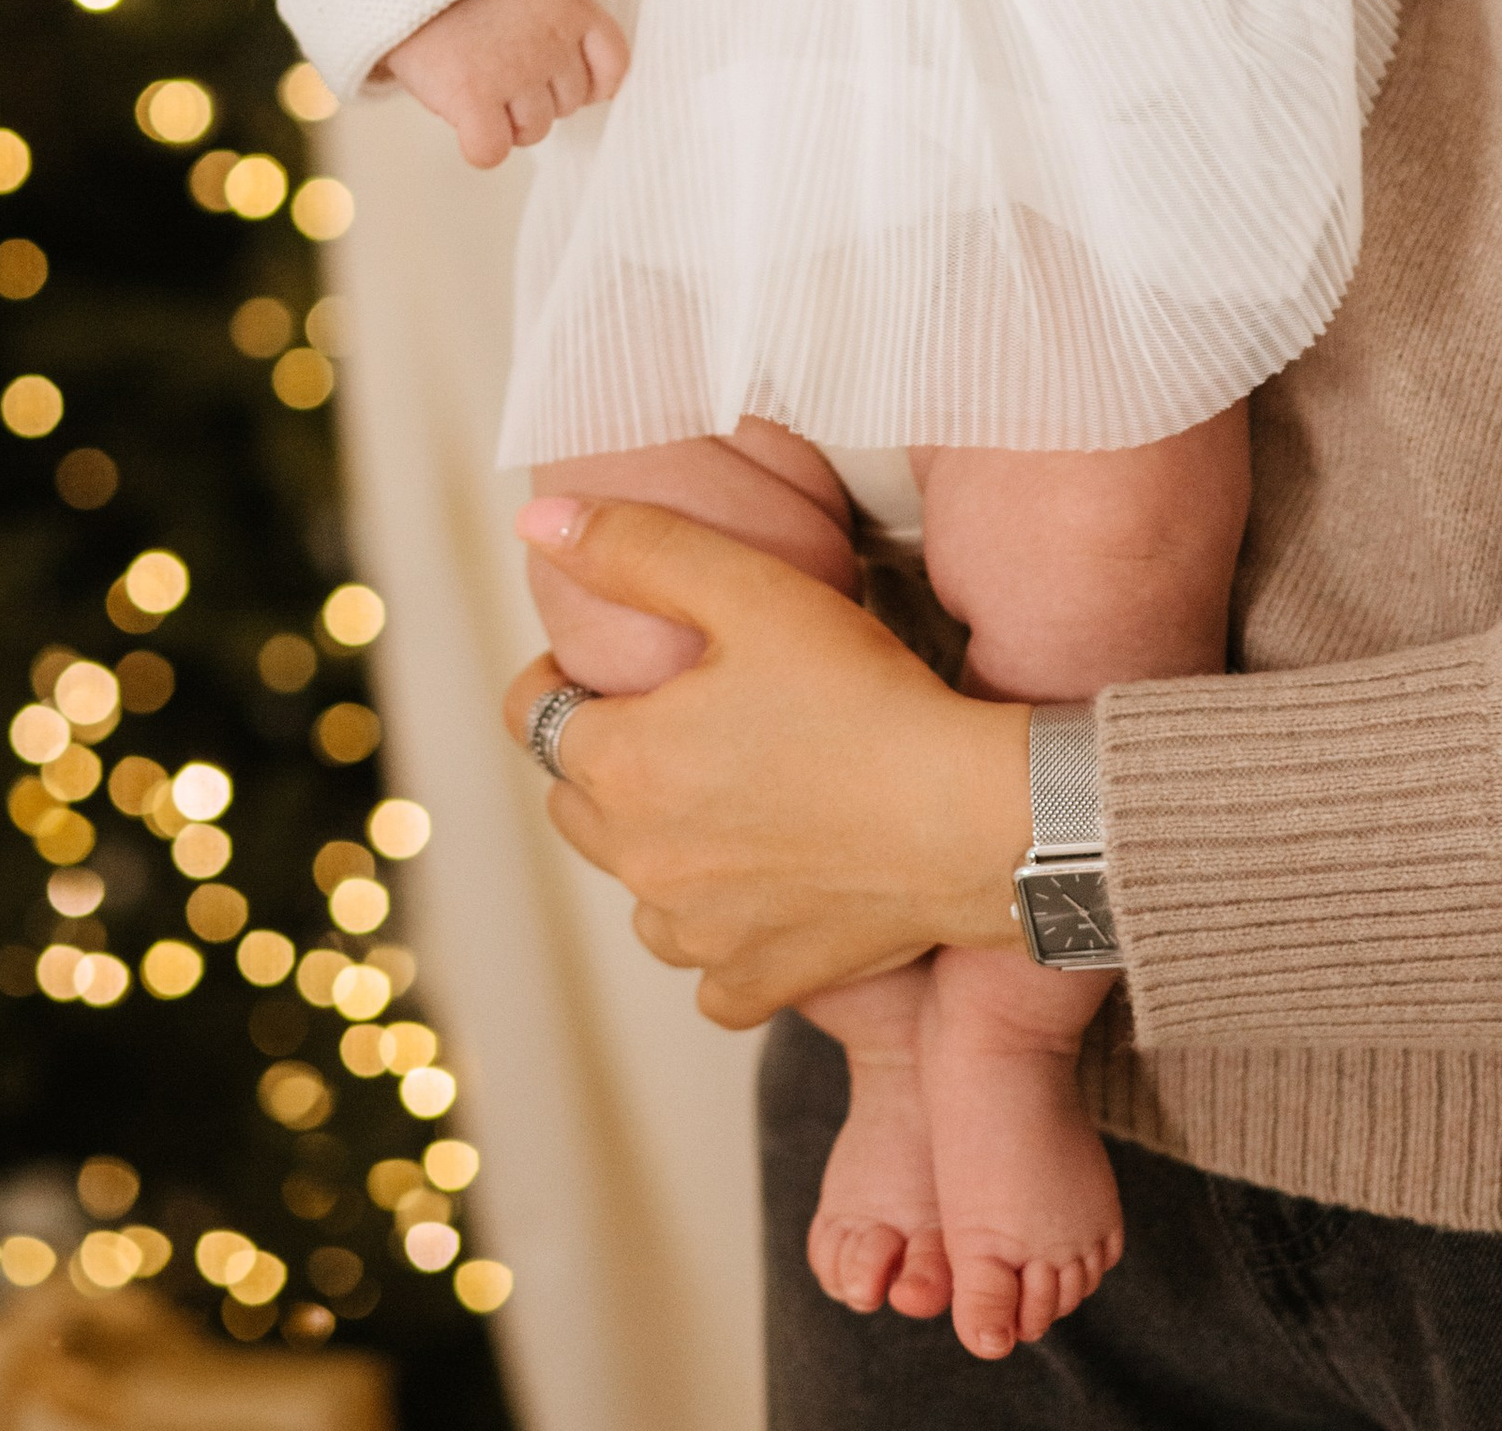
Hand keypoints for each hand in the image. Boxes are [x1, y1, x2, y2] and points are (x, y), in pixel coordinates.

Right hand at [384, 0, 626, 169]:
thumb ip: (562, 22)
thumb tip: (589, 87)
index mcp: (573, 5)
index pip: (612, 68)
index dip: (587, 84)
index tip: (555, 77)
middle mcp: (552, 41)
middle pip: (568, 105)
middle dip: (536, 97)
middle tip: (497, 68)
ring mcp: (516, 71)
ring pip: (534, 132)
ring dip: (505, 120)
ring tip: (473, 81)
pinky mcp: (474, 97)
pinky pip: (491, 151)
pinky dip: (477, 144)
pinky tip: (463, 118)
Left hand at [502, 497, 1028, 1021]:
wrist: (970, 818)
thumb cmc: (862, 697)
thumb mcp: (749, 589)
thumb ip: (635, 548)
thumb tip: (537, 522)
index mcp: (621, 764)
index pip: (531, 716)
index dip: (563, 677)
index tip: (615, 663)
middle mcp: (641, 861)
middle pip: (574, 803)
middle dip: (607, 758)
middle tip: (685, 718)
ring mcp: (697, 932)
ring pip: (637, 886)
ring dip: (660, 846)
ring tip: (729, 796)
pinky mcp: (757, 978)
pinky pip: (706, 969)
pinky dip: (721, 932)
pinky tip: (764, 887)